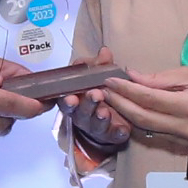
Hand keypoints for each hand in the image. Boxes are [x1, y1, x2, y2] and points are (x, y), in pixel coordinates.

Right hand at [53, 45, 133, 160]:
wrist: (107, 117)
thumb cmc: (96, 92)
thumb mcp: (95, 76)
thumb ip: (98, 64)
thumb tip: (104, 51)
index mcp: (74, 100)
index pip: (65, 101)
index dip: (67, 100)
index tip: (72, 97)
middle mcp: (82, 115)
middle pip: (80, 113)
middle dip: (87, 105)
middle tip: (95, 95)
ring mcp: (96, 127)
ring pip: (95, 125)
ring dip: (100, 118)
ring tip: (106, 111)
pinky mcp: (111, 135)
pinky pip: (113, 136)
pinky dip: (117, 133)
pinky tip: (122, 129)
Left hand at [97, 66, 187, 176]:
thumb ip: (163, 79)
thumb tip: (134, 76)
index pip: (149, 98)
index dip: (127, 89)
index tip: (110, 78)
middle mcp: (183, 127)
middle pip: (141, 117)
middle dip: (118, 103)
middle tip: (101, 90)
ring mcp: (180, 140)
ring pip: (143, 128)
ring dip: (123, 114)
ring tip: (108, 99)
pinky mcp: (178, 146)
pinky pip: (151, 133)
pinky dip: (136, 121)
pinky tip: (125, 111)